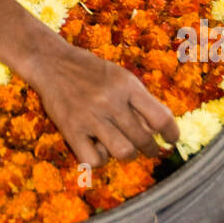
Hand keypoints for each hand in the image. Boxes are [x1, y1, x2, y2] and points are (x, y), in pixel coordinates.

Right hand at [28, 43, 179, 168]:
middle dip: (151, 149)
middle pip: (144, 139)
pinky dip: (101, 159)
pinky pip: (96, 160)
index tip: (172, 139)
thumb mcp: (120, 76)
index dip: (172, 133)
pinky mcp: (71, 130)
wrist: (51, 62)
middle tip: (150, 149)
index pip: (160, 117)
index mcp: (126, 85)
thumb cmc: (90, 70)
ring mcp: (90, 117)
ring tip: (126, 149)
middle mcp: (110, 101)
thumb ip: (139, 100)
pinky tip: (99, 147)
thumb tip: (160, 130)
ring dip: (129, 154)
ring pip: (124, 152)